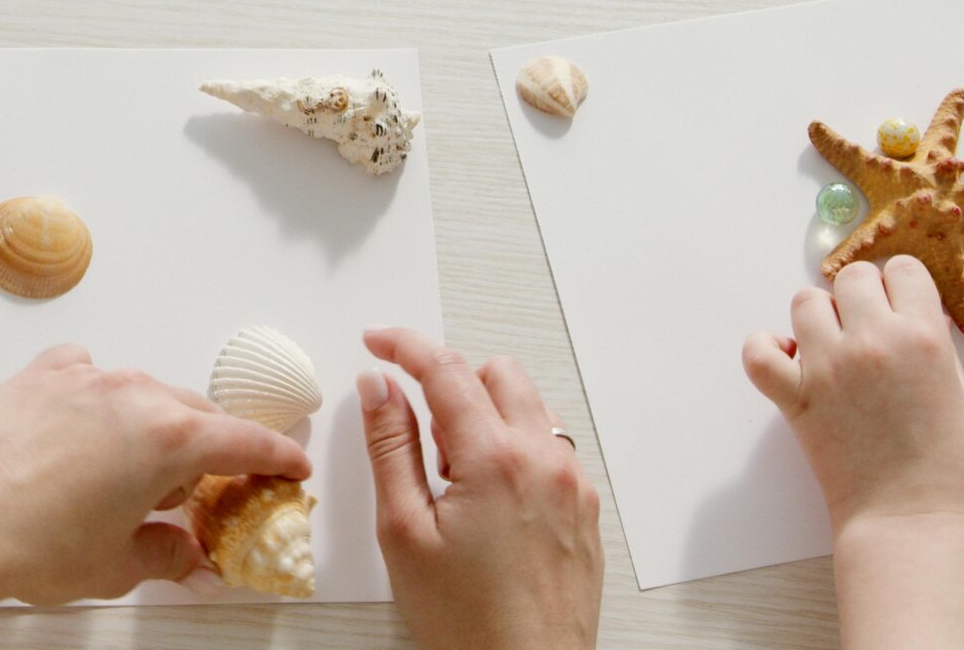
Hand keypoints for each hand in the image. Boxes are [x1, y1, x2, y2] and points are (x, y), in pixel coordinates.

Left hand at [0, 343, 309, 608]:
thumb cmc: (31, 545)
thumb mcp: (118, 565)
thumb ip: (169, 554)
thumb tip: (189, 559)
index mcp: (170, 439)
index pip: (246, 443)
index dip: (277, 459)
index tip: (291, 469)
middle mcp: (134, 394)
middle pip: (197, 417)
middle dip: (210, 452)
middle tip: (209, 489)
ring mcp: (85, 377)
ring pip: (144, 394)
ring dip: (152, 426)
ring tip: (134, 474)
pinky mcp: (41, 374)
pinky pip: (87, 374)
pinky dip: (96, 397)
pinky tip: (83, 430)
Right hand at [361, 327, 602, 649]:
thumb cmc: (467, 622)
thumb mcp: (404, 530)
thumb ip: (391, 446)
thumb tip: (381, 387)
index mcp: (496, 460)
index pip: (446, 369)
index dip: (405, 345)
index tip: (379, 341)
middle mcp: (545, 461)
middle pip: (497, 372)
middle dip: (451, 379)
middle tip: (416, 424)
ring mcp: (572, 485)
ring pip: (529, 407)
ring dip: (486, 414)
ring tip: (452, 478)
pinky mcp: (584, 510)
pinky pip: (549, 448)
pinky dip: (514, 449)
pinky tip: (485, 501)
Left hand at [742, 258, 963, 531]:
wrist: (907, 516)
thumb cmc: (944, 464)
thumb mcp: (960, 391)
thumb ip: (934, 346)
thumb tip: (914, 315)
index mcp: (923, 337)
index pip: (903, 269)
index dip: (901, 286)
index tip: (900, 304)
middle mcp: (872, 342)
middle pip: (851, 277)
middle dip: (861, 295)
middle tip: (868, 326)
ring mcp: (828, 367)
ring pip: (805, 301)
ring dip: (819, 318)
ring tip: (833, 346)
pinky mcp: (794, 396)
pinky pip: (758, 352)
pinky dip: (765, 348)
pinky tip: (788, 359)